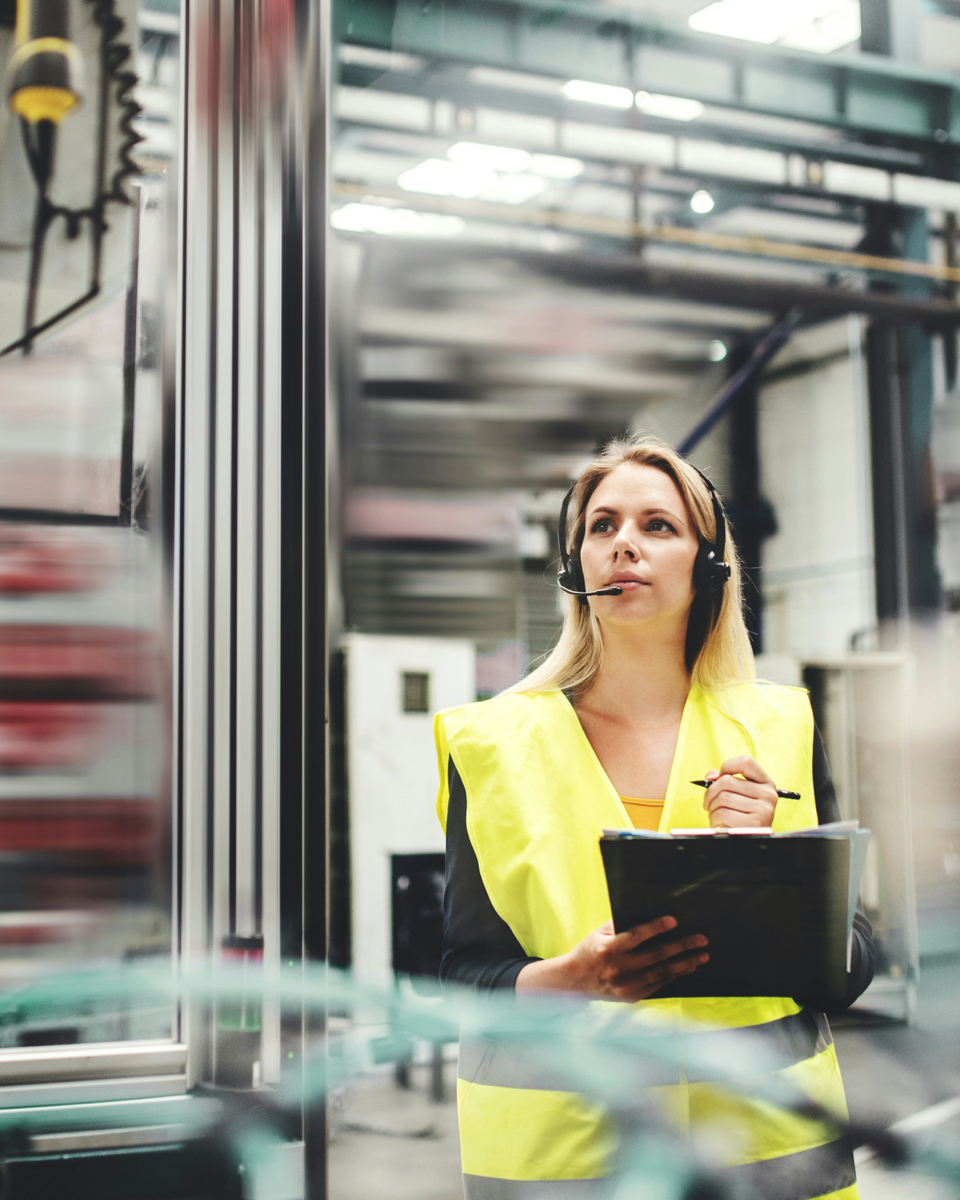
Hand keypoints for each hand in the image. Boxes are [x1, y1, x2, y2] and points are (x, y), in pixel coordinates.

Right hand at [517, 916, 707, 1001]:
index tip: (674, 920)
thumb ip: (621, 925)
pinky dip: (675, 976)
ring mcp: (626, 986)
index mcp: (608, 950)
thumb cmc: (590, 950)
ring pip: (662, 973)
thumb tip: (650, 916)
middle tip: (702, 939)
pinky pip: (659, 984)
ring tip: (702, 955)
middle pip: (656, 956)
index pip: (635, 937)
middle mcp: (618, 970)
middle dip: (682, 947)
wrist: (575, 981)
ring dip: (685, 963)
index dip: (655, 928)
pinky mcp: (632, 997)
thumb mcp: (599, 933)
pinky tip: (688, 967)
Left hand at [702, 755, 777, 827]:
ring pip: (722, 798)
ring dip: (712, 808)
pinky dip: (715, 819)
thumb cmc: (739, 816)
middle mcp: (768, 794)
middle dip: (710, 793)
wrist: (748, 842)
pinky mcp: (755, 823)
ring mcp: (764, 809)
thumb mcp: (737, 795)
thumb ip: (723, 780)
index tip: (717, 778)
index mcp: (766, 783)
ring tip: (717, 816)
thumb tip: (711, 776)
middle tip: (709, 804)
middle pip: (726, 781)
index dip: (727, 766)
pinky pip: (723, 813)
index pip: (746, 762)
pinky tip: (721, 824)